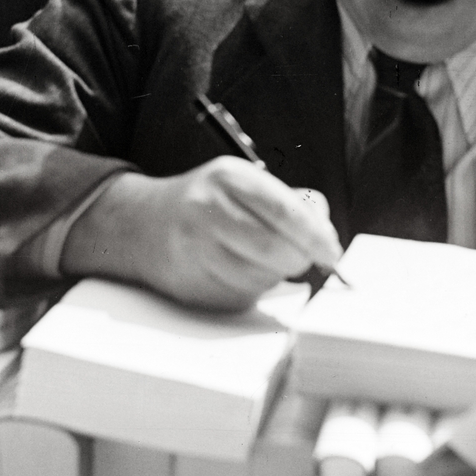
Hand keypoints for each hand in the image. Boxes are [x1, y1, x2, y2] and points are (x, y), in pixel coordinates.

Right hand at [63, 158, 342, 311]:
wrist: (143, 225)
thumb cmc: (206, 203)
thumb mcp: (243, 183)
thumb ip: (288, 202)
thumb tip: (325, 234)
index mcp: (228, 178)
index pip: (285, 211)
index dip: (316, 236)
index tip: (332, 252)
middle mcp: (207, 211)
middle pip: (276, 251)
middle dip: (298, 260)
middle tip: (299, 258)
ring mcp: (196, 251)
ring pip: (262, 279)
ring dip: (272, 275)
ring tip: (254, 257)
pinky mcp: (192, 286)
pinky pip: (241, 297)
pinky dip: (249, 289)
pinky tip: (233, 270)